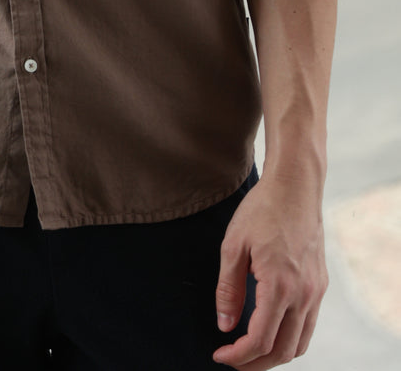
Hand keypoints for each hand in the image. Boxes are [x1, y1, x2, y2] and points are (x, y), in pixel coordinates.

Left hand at [212, 175, 327, 367]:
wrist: (295, 187)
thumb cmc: (262, 210)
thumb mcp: (233, 245)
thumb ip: (228, 289)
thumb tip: (225, 325)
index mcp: (280, 286)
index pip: (260, 340)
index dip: (238, 356)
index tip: (220, 355)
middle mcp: (303, 294)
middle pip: (282, 351)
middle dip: (255, 363)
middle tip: (232, 359)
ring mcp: (315, 292)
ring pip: (300, 344)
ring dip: (274, 355)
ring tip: (250, 350)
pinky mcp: (320, 285)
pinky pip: (308, 326)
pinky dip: (290, 338)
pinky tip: (271, 329)